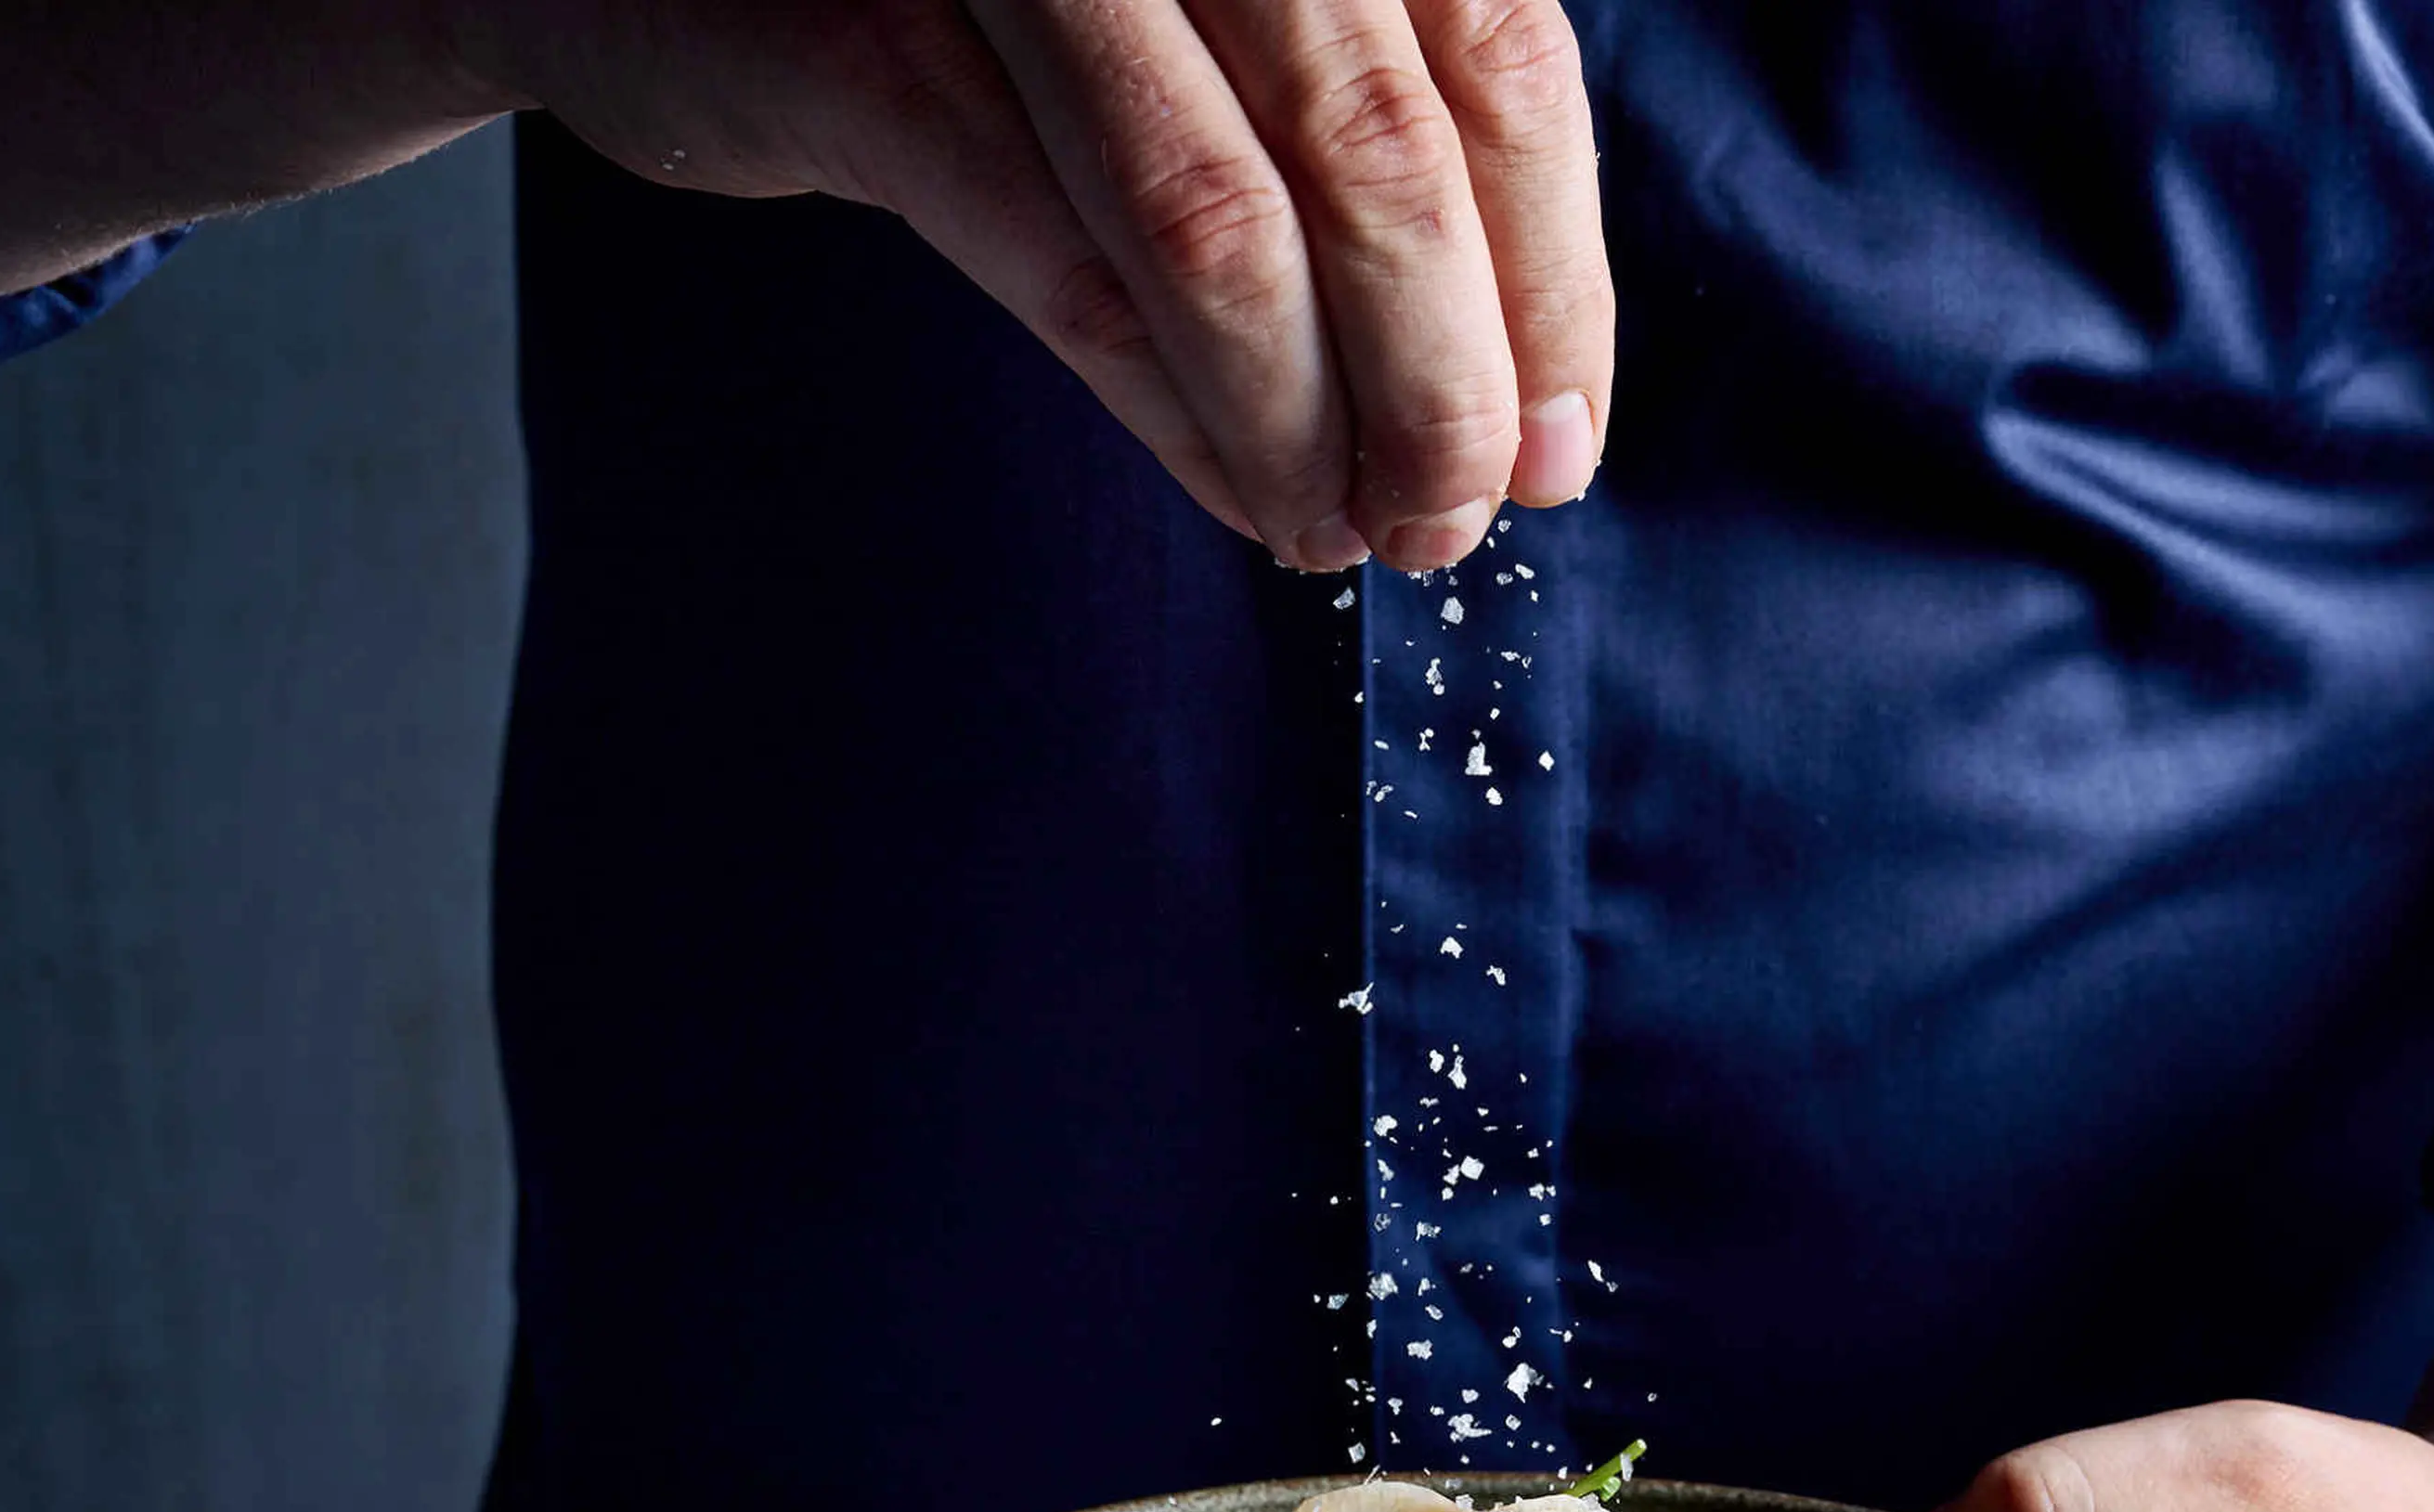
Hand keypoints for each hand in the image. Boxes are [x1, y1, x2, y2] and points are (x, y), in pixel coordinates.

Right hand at [449, 0, 1612, 569]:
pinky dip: (1183, 417)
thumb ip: (1359, 126)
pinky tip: (1245, 497)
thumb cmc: (971, 0)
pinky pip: (1074, 275)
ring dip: (1316, 425)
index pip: (1499, 57)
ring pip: (1229, 229)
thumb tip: (1530, 394)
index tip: (1564, 446)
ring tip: (1354, 537)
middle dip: (1446, 382)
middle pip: (1383, 152)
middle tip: (1458, 520)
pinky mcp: (869, 46)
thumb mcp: (1200, 11)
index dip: (1551, 278)